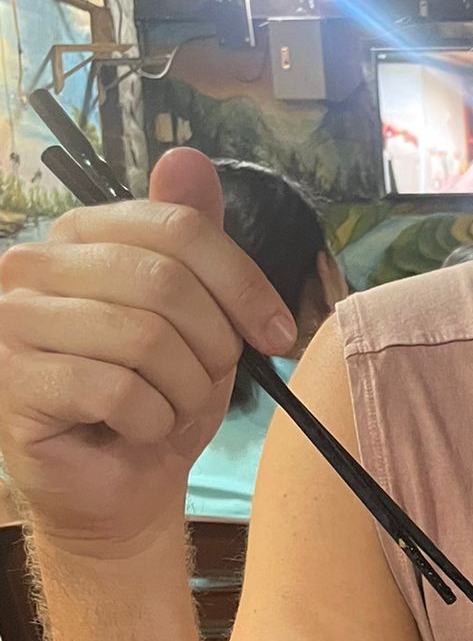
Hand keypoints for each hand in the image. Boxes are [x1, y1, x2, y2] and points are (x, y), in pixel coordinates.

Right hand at [0, 150, 297, 555]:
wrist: (120, 484)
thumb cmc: (159, 395)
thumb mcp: (199, 315)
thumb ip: (195, 240)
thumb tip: (186, 157)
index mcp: (81, 234)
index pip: (178, 227)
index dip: (243, 282)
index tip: (277, 332)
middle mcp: (33, 265)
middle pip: (163, 281)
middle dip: (213, 344)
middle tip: (210, 380)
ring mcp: (13, 322)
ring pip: (143, 339)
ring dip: (184, 389)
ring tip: (171, 407)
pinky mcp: (12, 382)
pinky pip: (115, 390)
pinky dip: (151, 420)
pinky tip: (138, 428)